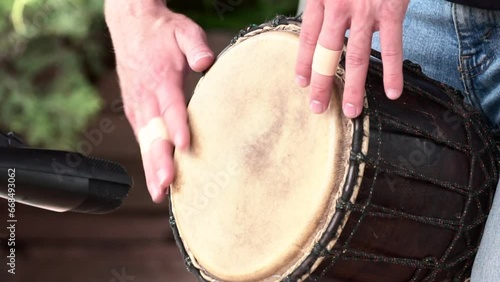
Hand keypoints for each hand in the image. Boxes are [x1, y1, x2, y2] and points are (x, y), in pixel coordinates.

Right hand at [105, 0, 213, 201]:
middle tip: (166, 184)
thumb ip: (195, 46)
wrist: (131, 26)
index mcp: (161, 78)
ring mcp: (138, 107)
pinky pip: (143, 140)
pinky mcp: (136, 112)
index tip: (184, 145)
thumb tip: (206, 62)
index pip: (170, 106)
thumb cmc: (162, 32)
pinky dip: (148, 161)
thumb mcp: (184, 30)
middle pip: (153, 132)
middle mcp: (146, 97)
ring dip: (151, 167)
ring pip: (145, 142)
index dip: (177, 126)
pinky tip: (155, 180)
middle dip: (159, 160)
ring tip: (159, 193)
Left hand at [296, 0, 409, 117]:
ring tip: (351, 111)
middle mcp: (338, 5)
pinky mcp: (391, 10)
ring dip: (353, 88)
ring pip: (356, 57)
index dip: (303, 62)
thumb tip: (327, 27)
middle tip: (318, 107)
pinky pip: (391, 48)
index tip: (302, 83)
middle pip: (326, 53)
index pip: (308, 37)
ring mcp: (365, 10)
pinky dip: (393, 73)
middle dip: (322, 84)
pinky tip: (392, 92)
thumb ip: (330, 2)